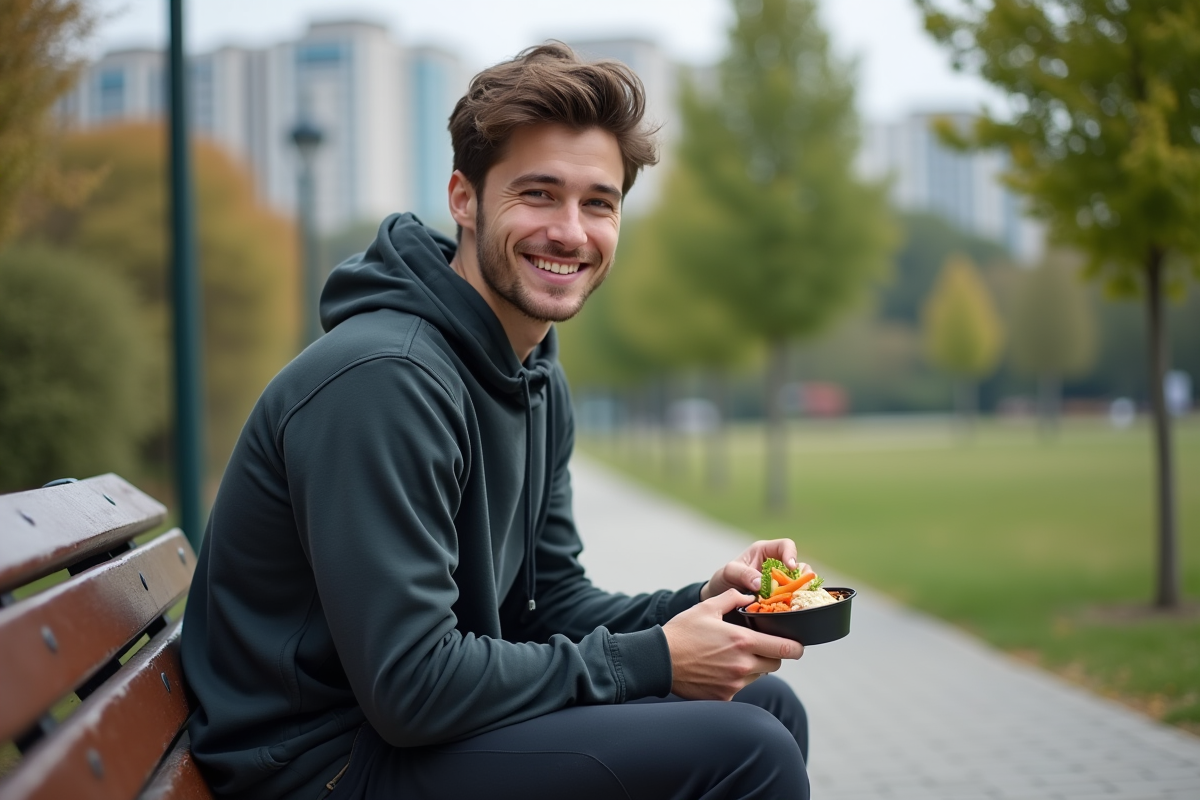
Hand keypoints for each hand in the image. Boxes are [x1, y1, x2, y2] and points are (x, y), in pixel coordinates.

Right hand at [662, 589, 803, 700]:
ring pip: (758, 676)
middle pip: (775, 664)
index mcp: (743, 641)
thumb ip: (732, 598)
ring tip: (731, 657)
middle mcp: (743, 665)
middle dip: (772, 654)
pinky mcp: (724, 697)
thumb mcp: (707, 607)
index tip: (797, 645)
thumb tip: (749, 596)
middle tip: (759, 646)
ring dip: (753, 667)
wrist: (659, 660)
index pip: (786, 649)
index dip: (796, 647)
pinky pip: (740, 688)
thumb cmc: (682, 632)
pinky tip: (718, 670)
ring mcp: (734, 684)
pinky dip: (735, 679)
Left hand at [699, 539, 808, 600]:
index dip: (791, 554)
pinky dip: (795, 601)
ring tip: (796, 599)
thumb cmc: (724, 579)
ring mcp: (779, 582)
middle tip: (798, 588)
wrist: (719, 596)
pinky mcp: (780, 596)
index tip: (791, 567)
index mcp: (765, 551)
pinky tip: (792, 607)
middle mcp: (776, 565)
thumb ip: (743, 574)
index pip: (785, 546)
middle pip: (798, 566)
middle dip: (801, 577)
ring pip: (799, 583)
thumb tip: (760, 583)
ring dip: (800, 591)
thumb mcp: (729, 573)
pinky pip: (793, 597)